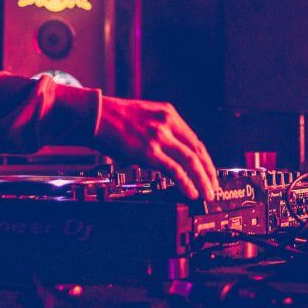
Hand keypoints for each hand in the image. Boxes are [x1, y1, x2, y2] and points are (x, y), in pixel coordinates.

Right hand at [93, 96, 219, 200]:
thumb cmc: (113, 117)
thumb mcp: (145, 115)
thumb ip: (160, 129)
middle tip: (213, 186)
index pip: (194, 140)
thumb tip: (169, 151)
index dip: (204, 159)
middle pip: (197, 151)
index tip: (209, 171)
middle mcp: (167, 124)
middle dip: (208, 172)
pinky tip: (191, 192)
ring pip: (191, 162)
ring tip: (207, 193)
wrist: (95, 115)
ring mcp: (159, 138)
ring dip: (202, 180)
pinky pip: (174, 171)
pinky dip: (186, 183)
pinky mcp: (149, 152)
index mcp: (168, 114)